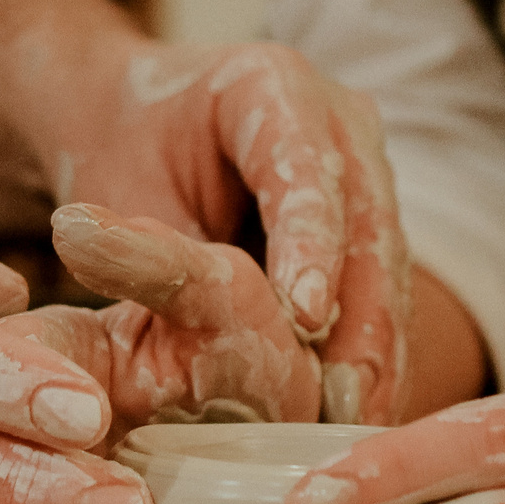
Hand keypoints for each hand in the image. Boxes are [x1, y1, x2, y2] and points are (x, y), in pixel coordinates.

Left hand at [49, 44, 408, 426]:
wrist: (132, 124)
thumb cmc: (118, 151)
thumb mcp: (121, 194)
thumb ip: (164, 252)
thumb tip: (210, 330)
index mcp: (273, 84)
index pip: (304, 172)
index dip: (310, 247)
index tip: (304, 318)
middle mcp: (338, 117)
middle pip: (367, 222)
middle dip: (362, 316)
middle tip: (346, 397)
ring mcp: (365, 165)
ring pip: (386, 262)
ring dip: (377, 346)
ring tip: (363, 419)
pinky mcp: (371, 216)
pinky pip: (381, 286)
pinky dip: (372, 349)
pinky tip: (365, 410)